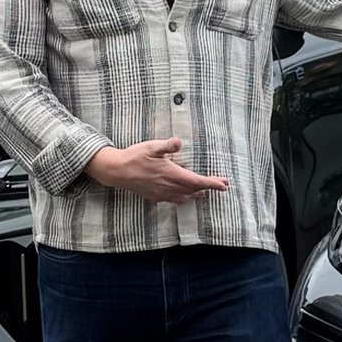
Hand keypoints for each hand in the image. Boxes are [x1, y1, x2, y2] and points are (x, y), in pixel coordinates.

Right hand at [86, 138, 227, 203]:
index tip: (224, 184)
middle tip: (221, 185)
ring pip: (185, 197)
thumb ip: (167, 145)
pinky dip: (184, 197)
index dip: (212, 183)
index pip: (196, 181)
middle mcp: (168, 186)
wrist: (117, 171)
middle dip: (209, 188)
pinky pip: (174, 200)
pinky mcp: (155, 196)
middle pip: (194, 190)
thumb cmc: (134, 157)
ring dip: (197, 194)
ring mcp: (162, 193)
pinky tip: (185, 195)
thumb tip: (178, 142)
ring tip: (205, 191)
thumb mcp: (151, 147)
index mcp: (171, 174)